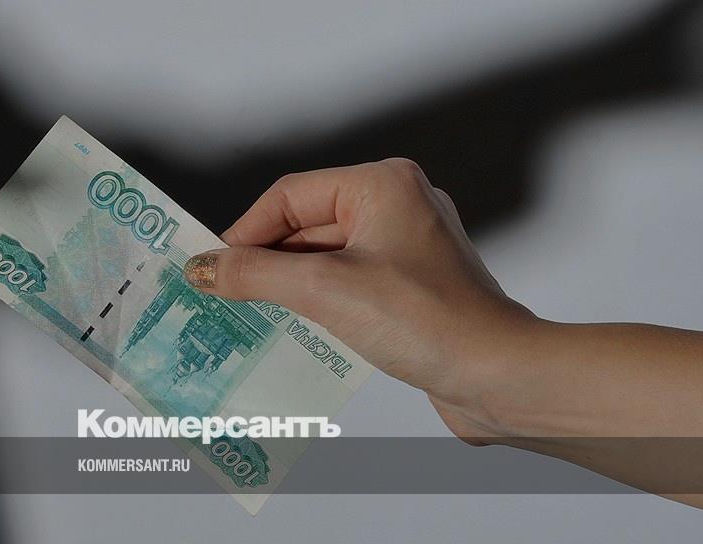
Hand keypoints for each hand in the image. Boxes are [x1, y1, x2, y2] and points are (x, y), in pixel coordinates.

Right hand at [183, 158, 538, 441]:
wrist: (497, 376)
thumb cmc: (427, 321)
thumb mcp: (326, 290)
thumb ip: (257, 274)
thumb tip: (204, 268)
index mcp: (383, 184)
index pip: (291, 196)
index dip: (245, 232)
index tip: (208, 266)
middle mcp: (398, 204)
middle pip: (306, 225)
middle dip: (264, 262)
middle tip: (218, 295)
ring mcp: (407, 246)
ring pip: (325, 256)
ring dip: (288, 286)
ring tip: (245, 316)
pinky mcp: (411, 284)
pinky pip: (348, 281)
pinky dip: (317, 302)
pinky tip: (291, 328)